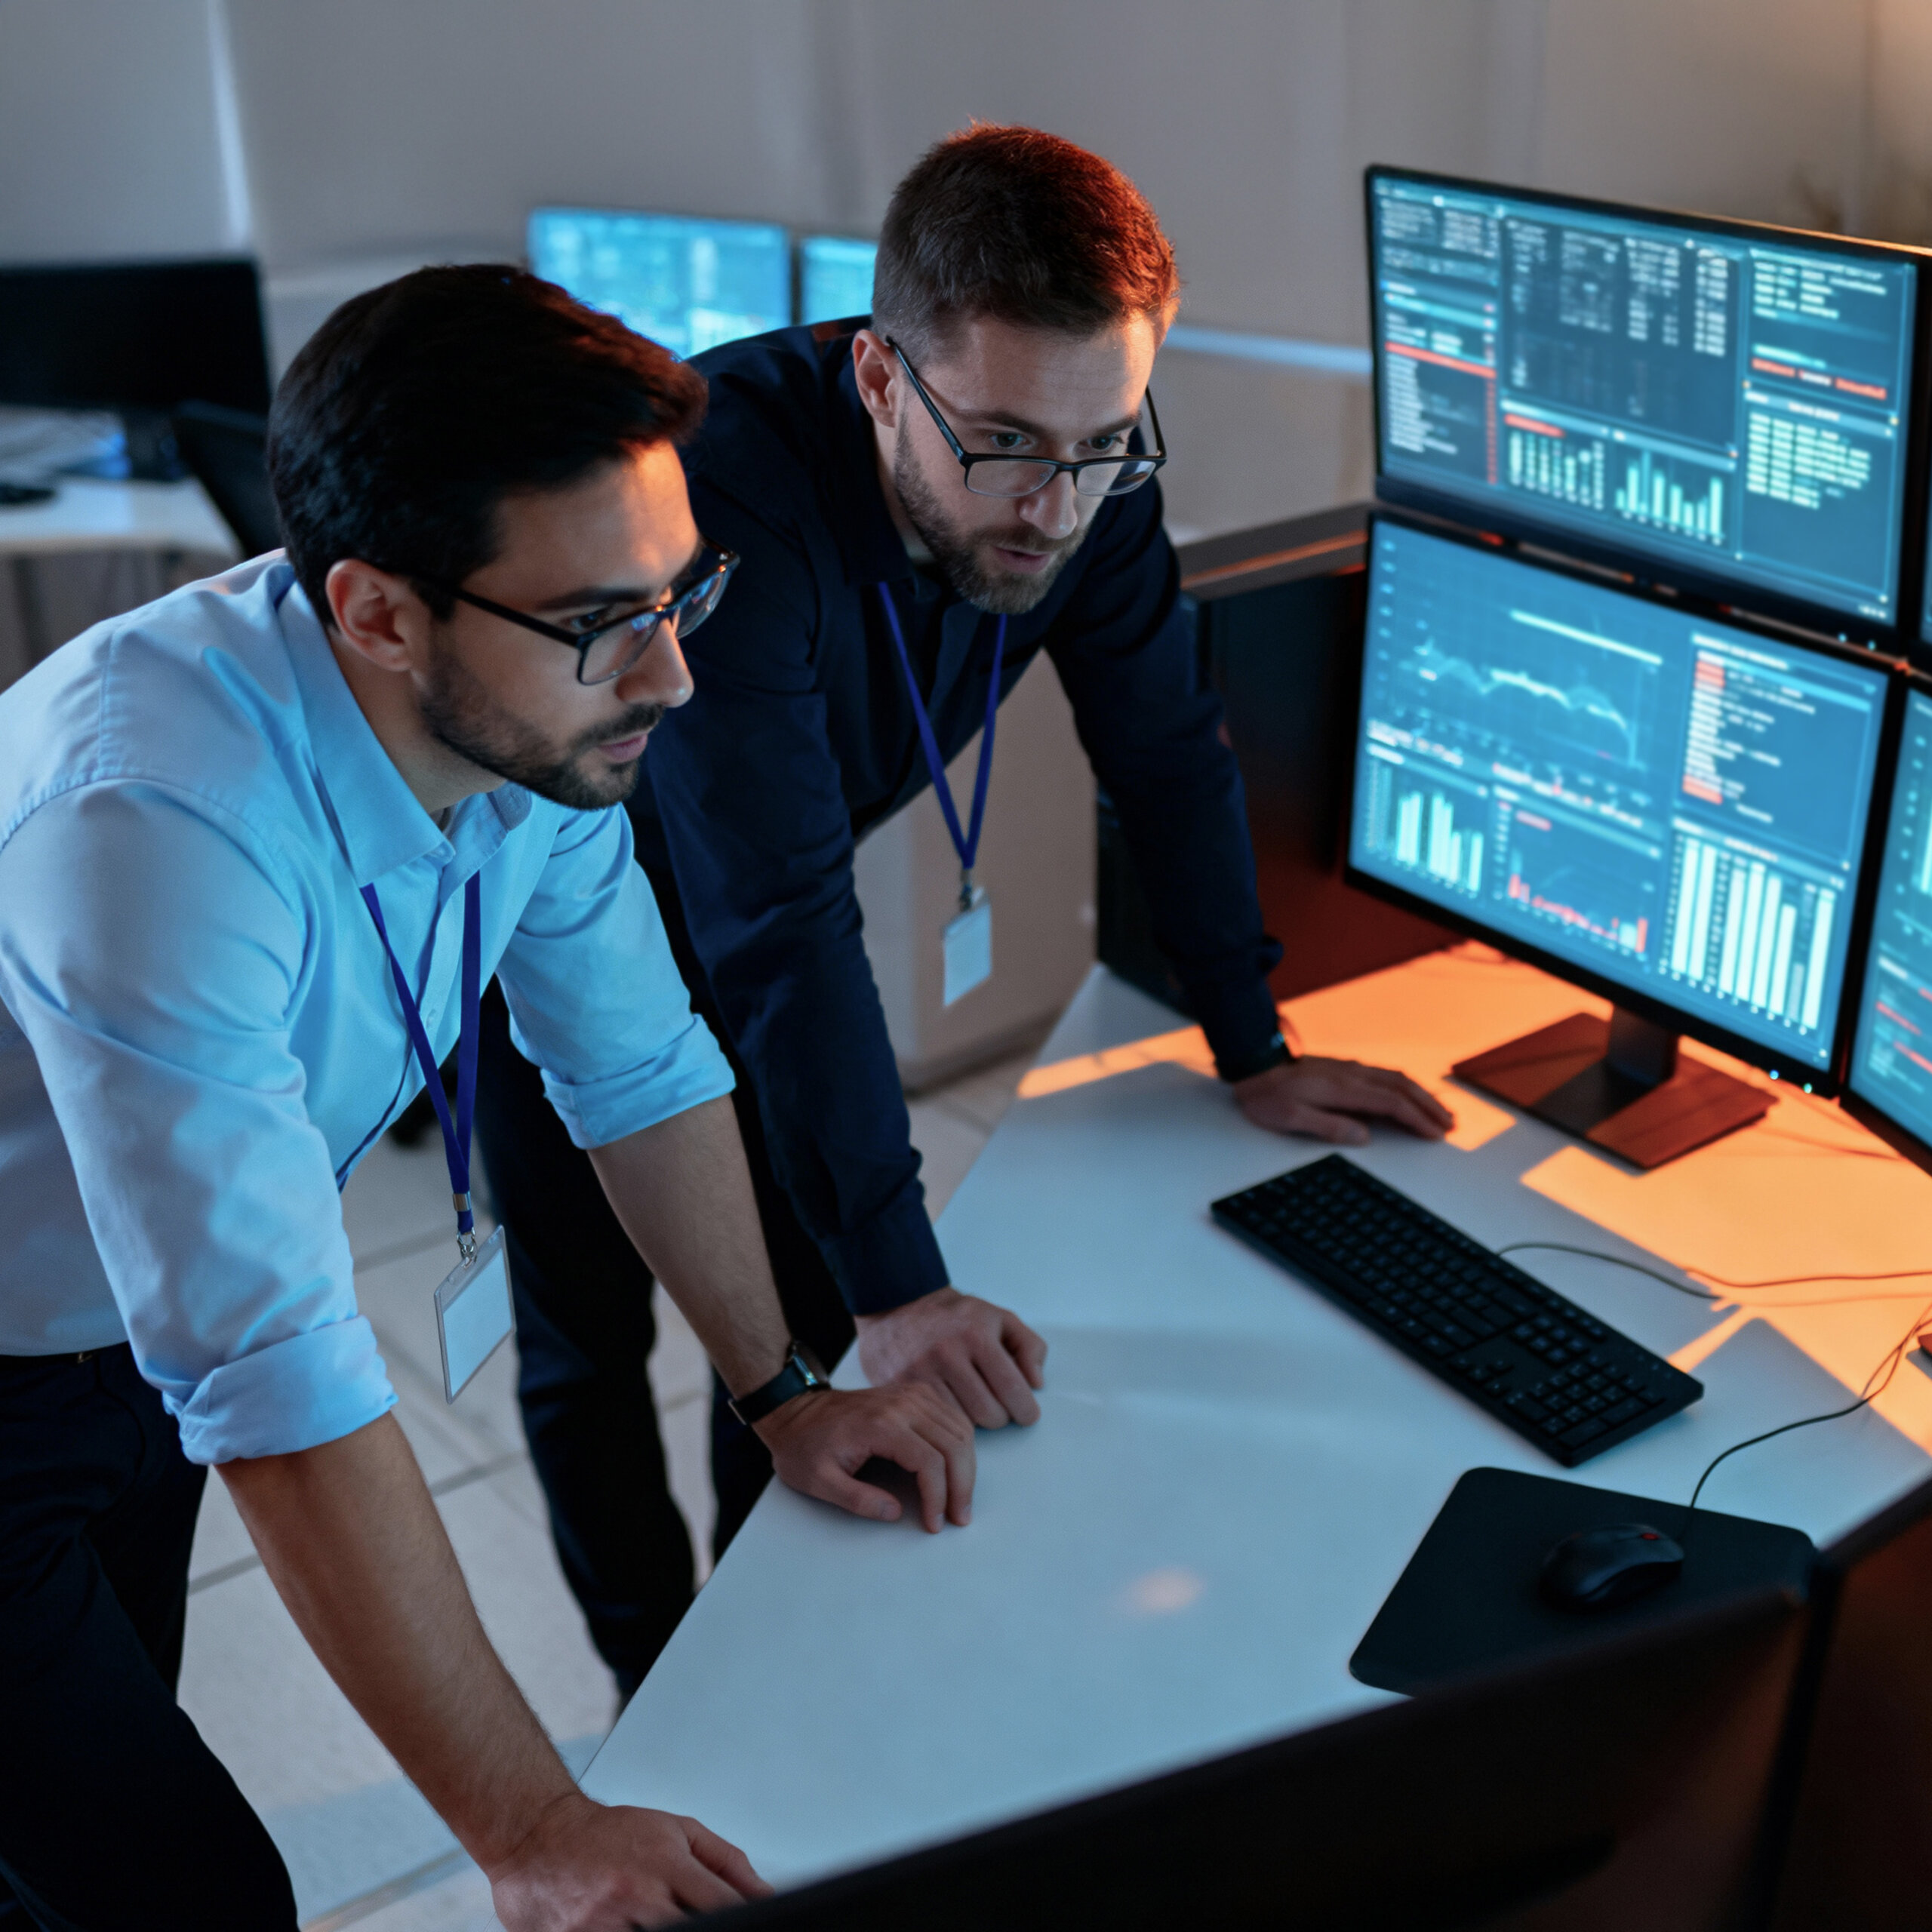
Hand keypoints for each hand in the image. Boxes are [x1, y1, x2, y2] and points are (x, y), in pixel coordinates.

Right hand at [490, 1790, 767, 1929]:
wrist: (539, 1836)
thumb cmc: (610, 1835)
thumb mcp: (675, 1831)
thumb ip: (724, 1861)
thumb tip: (765, 1893)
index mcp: (665, 1862)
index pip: (722, 1903)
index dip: (744, 1918)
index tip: (758, 1927)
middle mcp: (636, 1894)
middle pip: (692, 1929)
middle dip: (705, 1929)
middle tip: (706, 1925)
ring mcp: (603, 1924)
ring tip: (664, 1921)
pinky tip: (639, 1927)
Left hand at [755, 1382, 975, 1530]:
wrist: (796, 1410)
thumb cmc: (804, 1446)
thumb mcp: (818, 1481)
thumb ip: (857, 1500)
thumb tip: (895, 1512)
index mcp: (880, 1424)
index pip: (929, 1461)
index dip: (938, 1497)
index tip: (934, 1524)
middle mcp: (903, 1404)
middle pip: (954, 1444)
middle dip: (962, 1486)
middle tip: (958, 1517)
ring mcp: (911, 1395)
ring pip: (960, 1429)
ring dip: (967, 1467)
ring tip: (959, 1499)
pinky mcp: (914, 1394)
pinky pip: (952, 1417)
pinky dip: (961, 1444)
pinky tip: (955, 1468)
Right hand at [855, 1286, 1047, 1428]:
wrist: (898, 1305)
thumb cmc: (955, 1317)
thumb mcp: (998, 1318)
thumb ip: (1028, 1346)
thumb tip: (1036, 1383)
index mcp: (976, 1334)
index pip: (1012, 1388)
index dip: (1026, 1409)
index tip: (1027, 1414)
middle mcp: (947, 1352)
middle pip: (989, 1413)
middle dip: (1001, 1416)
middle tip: (999, 1407)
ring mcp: (921, 1371)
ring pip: (964, 1423)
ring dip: (976, 1421)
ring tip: (973, 1403)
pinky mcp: (901, 1386)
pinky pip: (938, 1420)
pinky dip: (950, 1419)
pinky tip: (953, 1404)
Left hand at [1233, 1056, 1452, 1145]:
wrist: (1253, 1065)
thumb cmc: (1268, 1096)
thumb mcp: (1291, 1118)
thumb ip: (1329, 1127)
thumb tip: (1364, 1137)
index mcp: (1343, 1089)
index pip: (1392, 1104)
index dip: (1417, 1119)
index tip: (1435, 1134)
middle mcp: (1352, 1074)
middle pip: (1402, 1088)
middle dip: (1430, 1107)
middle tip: (1451, 1125)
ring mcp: (1350, 1068)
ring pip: (1397, 1078)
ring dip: (1421, 1094)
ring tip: (1440, 1111)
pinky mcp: (1346, 1068)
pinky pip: (1385, 1074)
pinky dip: (1405, 1085)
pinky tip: (1410, 1093)